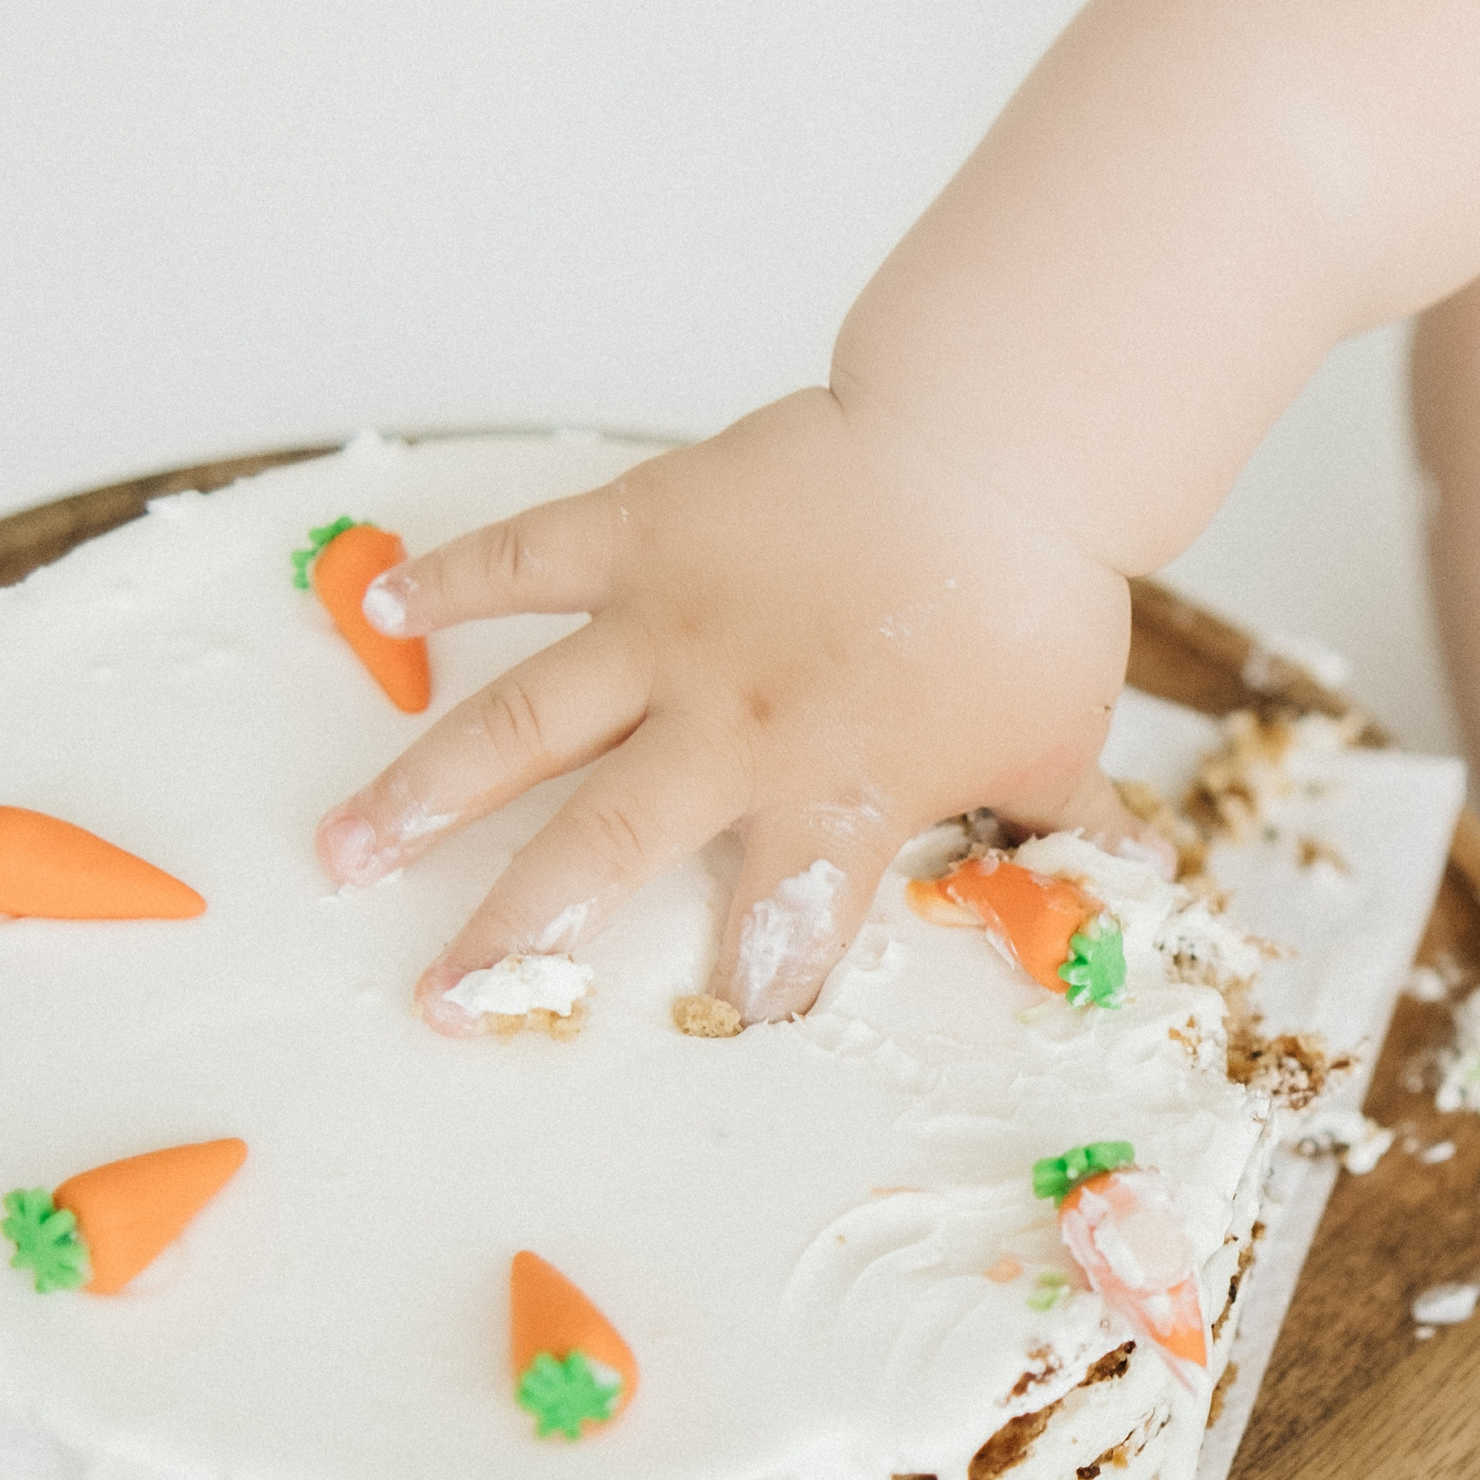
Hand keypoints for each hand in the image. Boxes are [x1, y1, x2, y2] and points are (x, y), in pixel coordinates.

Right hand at [313, 389, 1165, 1030]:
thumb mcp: (1059, 737)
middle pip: (599, 851)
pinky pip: (530, 558)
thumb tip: (1138, 872)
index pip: (778, 927)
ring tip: (341, 848)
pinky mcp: (644, 529)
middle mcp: (730, 729)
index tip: (710, 1032)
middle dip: (514, 932)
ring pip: (525, 721)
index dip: (751, 986)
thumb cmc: (1031, 602)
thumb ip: (1068, 820)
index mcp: (831, 797)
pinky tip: (382, 608)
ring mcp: (671, 626)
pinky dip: (456, 578)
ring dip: (428, 786)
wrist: (998, 448)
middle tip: (441, 999)